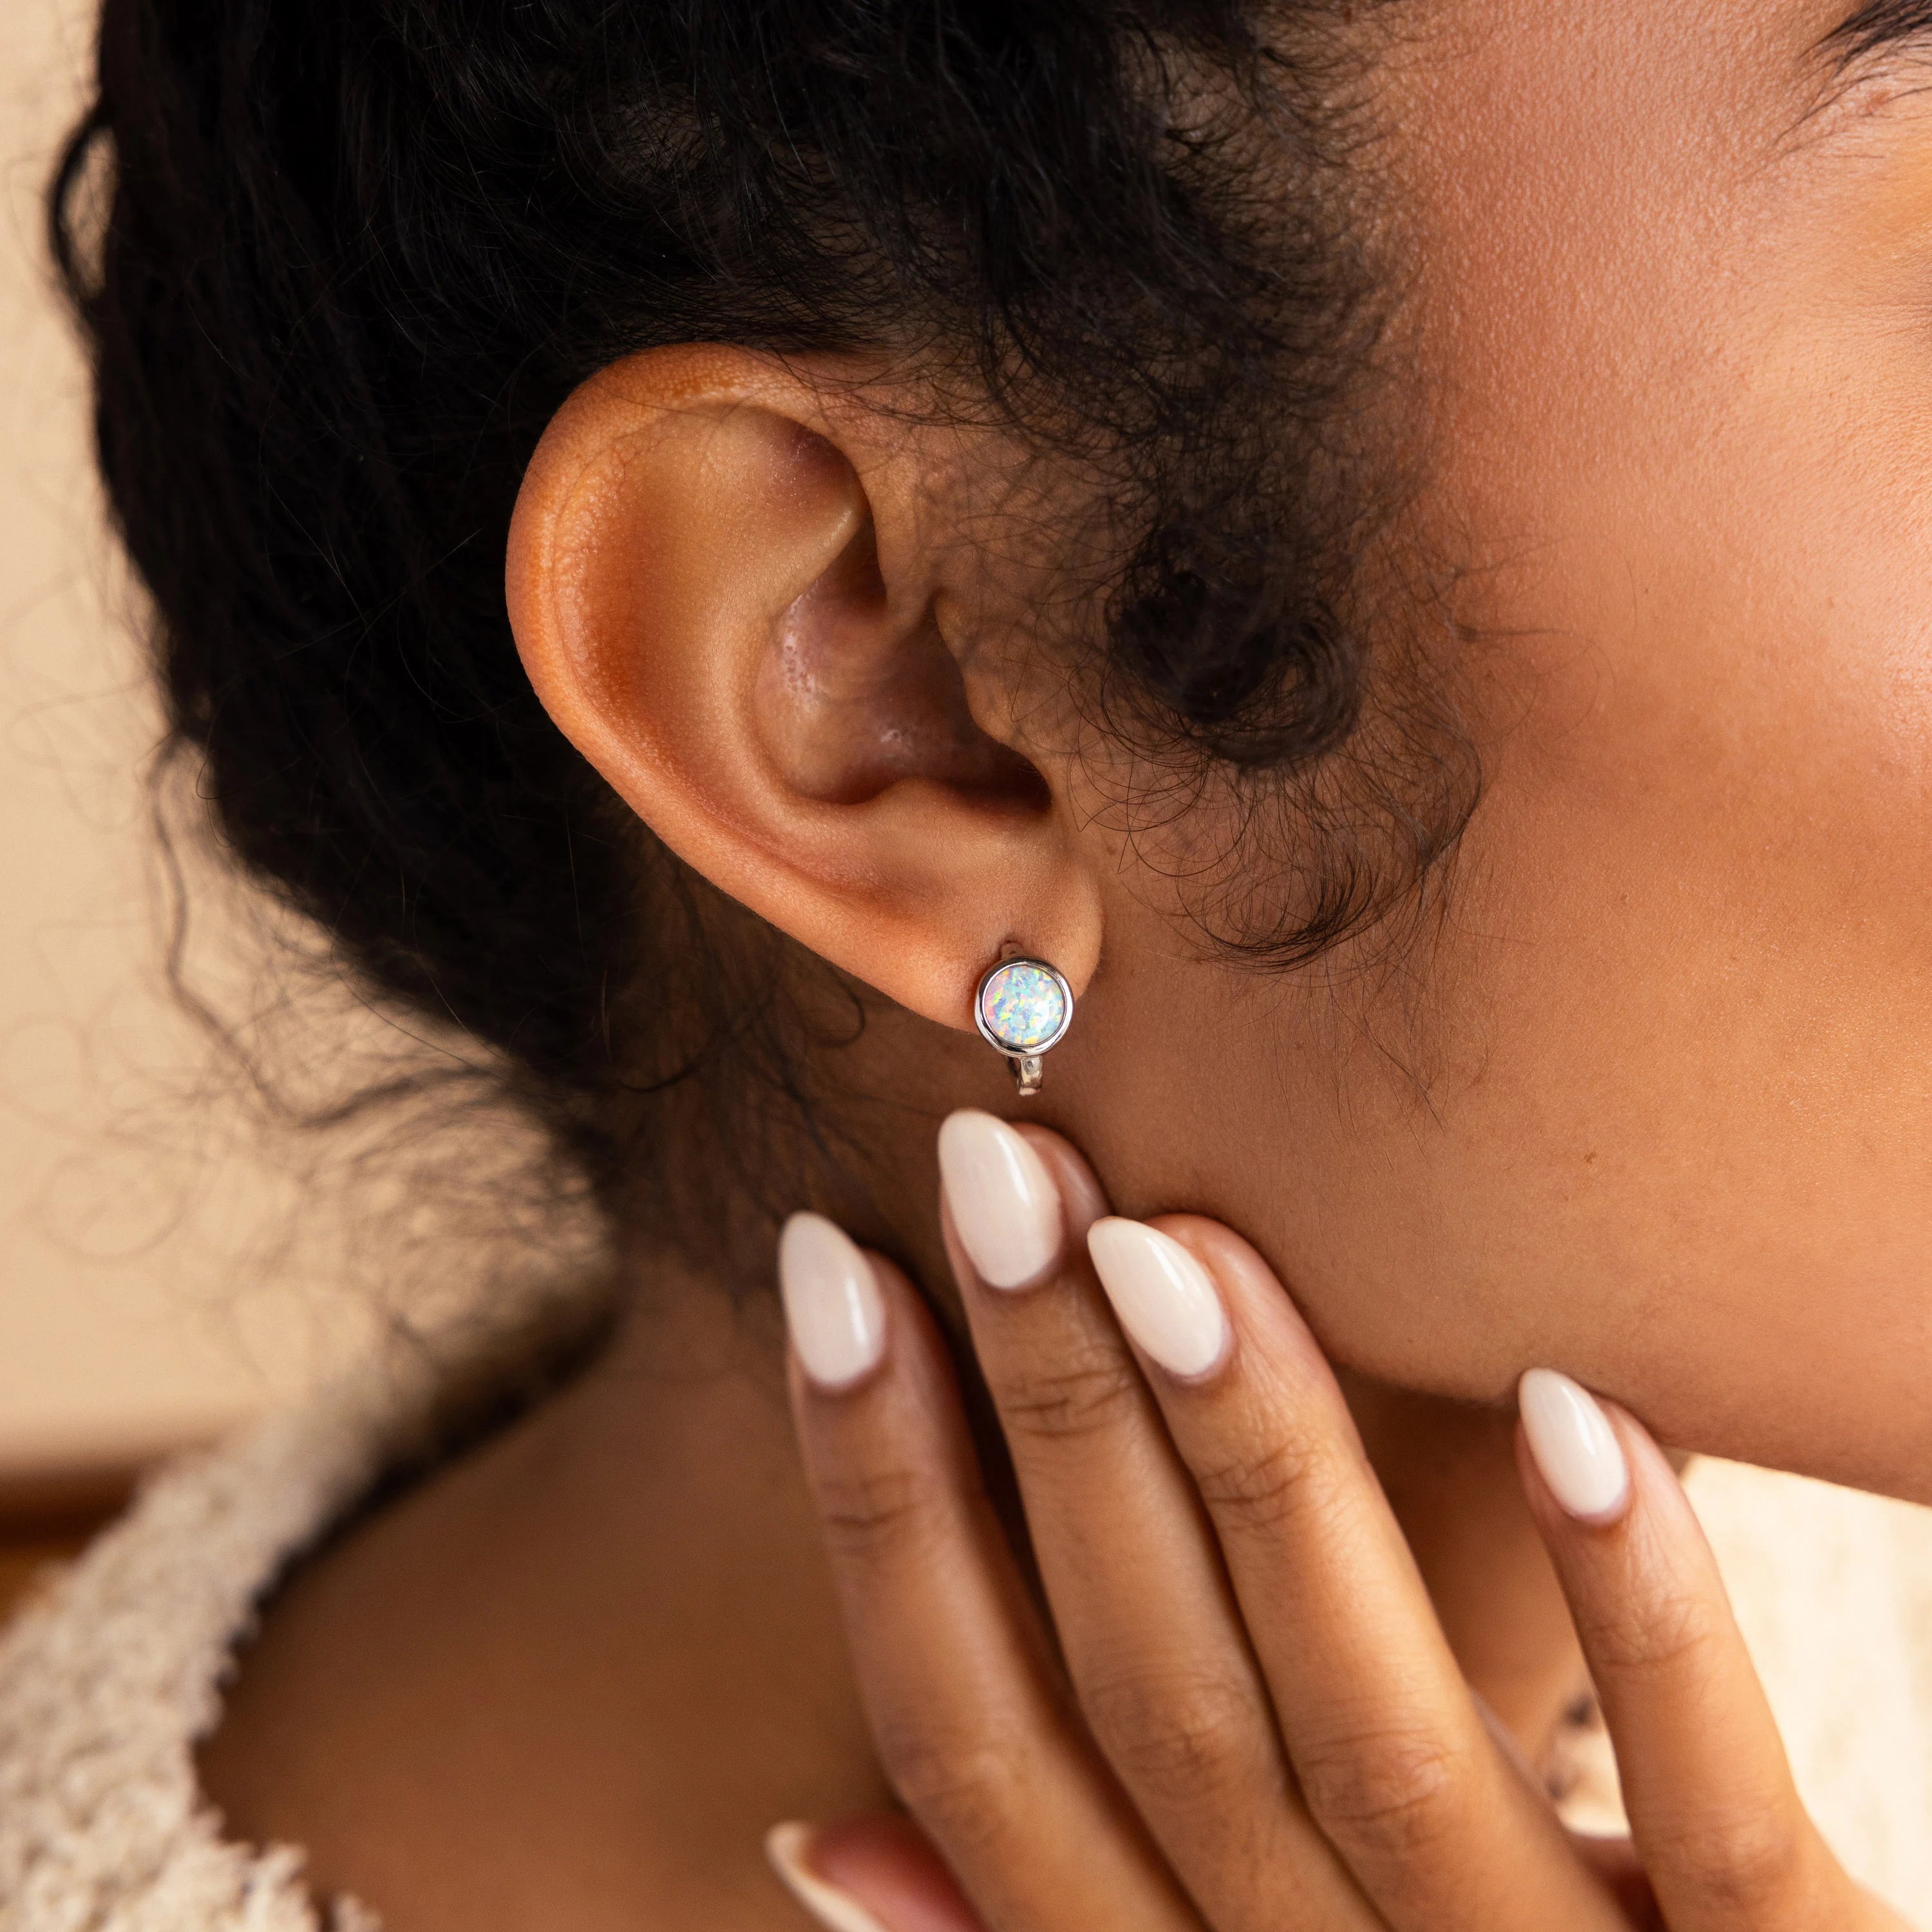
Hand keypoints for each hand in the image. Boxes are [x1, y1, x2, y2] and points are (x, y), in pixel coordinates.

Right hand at [768, 1112, 1907, 1931]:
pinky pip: (1705, 1815)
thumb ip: (1012, 1928)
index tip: (833, 1267)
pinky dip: (1633, 1607)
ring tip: (1177, 1235)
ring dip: (1264, 1464)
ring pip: (1373, 1729)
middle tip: (996, 1163)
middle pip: (1149, 1691)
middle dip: (1048, 1405)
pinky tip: (1565, 1400)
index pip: (973, 1738)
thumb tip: (809, 1830)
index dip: (881, 1499)